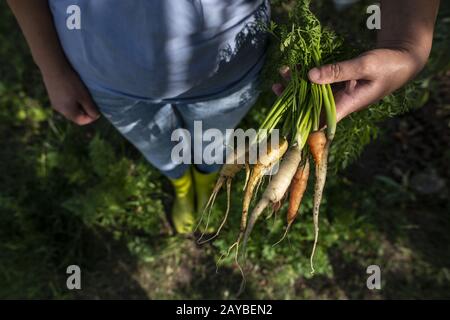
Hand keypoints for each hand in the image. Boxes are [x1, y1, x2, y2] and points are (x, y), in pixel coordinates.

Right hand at [42, 68, 99, 125]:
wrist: (53, 68)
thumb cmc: (71, 83)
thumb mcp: (84, 97)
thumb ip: (91, 108)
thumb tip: (96, 116)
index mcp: (67, 112)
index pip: (81, 121)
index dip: (91, 118)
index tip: (97, 110)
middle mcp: (59, 110)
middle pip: (75, 116)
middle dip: (85, 111)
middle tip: (91, 102)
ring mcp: (54, 103)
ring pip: (70, 109)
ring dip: (78, 105)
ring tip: (83, 96)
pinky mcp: (52, 96)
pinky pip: (64, 102)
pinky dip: (71, 100)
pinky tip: (74, 91)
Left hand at [272, 48, 425, 121]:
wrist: (403, 59)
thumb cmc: (389, 66)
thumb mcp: (364, 66)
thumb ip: (338, 72)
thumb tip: (310, 76)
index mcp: (346, 106)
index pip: (319, 122)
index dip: (301, 124)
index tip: (284, 121)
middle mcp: (341, 103)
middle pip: (312, 106)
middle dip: (294, 99)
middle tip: (277, 86)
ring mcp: (341, 94)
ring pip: (314, 93)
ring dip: (299, 85)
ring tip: (283, 74)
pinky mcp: (341, 84)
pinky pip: (322, 82)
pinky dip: (310, 76)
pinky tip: (299, 68)